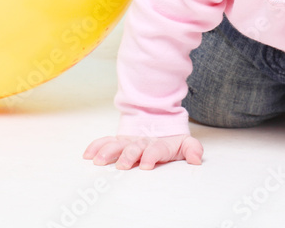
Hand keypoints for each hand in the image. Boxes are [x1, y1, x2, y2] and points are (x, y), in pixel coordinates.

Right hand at [82, 134, 202, 169]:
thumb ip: (193, 150)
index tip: (146, 165)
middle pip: (134, 148)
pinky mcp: (119, 141)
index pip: (156, 150)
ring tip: (98, 161)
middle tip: (122, 165)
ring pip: (117, 144)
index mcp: (159, 144)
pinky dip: (96, 146)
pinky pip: (106, 142)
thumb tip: (197, 160)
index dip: (151, 156)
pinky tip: (87, 154)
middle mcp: (142, 142)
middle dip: (128, 156)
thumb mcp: (186, 143)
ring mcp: (129, 141)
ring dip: (107, 151)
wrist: (159, 120)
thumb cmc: (171, 139)